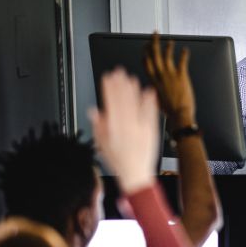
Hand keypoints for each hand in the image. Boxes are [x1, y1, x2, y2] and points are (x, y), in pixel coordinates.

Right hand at [90, 68, 159, 193]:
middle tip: (119, 71)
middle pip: (123, 102)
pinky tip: (148, 92)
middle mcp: (126, 128)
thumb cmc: (118, 161)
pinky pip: (151, 115)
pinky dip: (150, 103)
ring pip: (136, 106)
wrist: (136, 175)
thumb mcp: (103, 145)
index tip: (107, 77)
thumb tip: (94, 111)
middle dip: (120, 85)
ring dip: (133, 91)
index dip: (108, 90)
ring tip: (131, 78)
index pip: (110, 105)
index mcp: (113, 130)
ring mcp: (140, 129)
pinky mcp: (151, 132)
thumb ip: (99, 127)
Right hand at [143, 33, 195, 130]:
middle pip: (154, 55)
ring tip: (171, 41)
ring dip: (168, 46)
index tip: (146, 46)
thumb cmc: (169, 110)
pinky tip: (185, 49)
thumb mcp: (156, 99)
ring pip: (167, 56)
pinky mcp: (181, 76)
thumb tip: (153, 88)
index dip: (146, 52)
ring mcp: (170, 75)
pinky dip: (184, 54)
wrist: (179, 114)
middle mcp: (160, 76)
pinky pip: (182, 61)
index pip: (146, 63)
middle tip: (155, 34)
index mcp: (153, 81)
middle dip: (153, 43)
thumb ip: (154, 90)